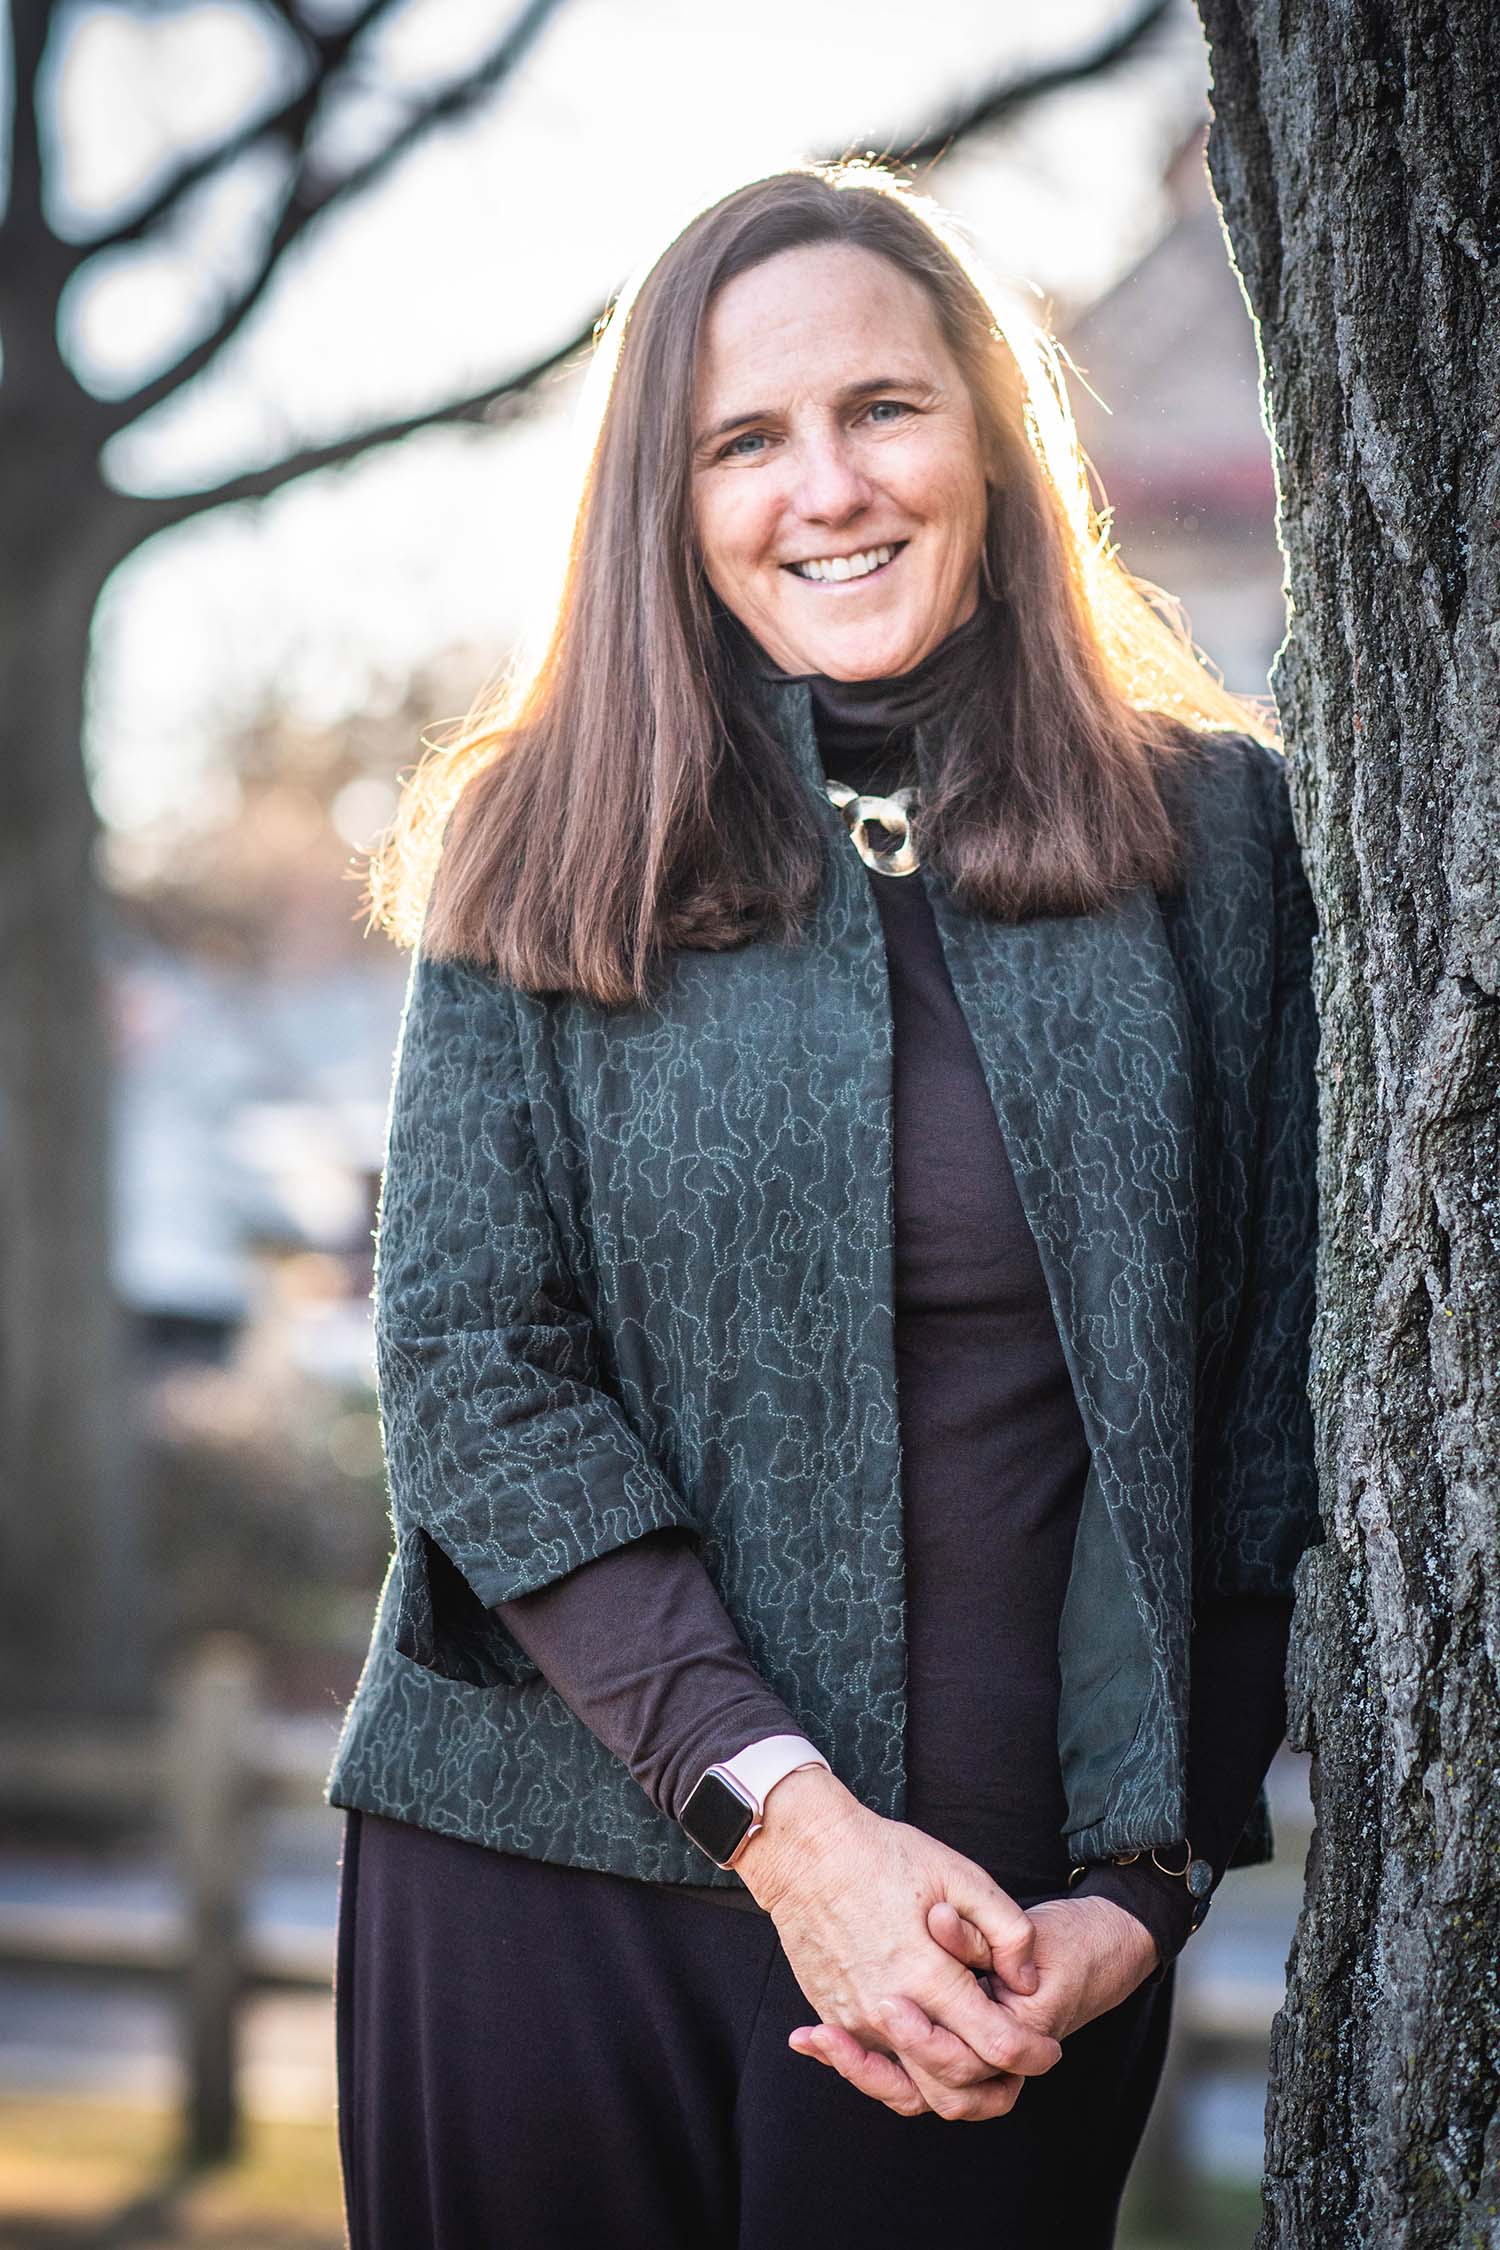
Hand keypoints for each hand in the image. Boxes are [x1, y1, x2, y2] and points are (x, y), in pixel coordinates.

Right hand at [786, 1891, 1159, 2114]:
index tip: (1049, 2050)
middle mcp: (889, 2010)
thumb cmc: (883, 1855)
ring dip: (953, 2093)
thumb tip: (1027, 1981)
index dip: (1033, 2055)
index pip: (995, 2046)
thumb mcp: (961, 1874)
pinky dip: (903, 2079)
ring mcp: (856, 2019)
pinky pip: (872, 2071)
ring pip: (910, 2092)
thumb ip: (1006, 1930)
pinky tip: (924, 2060)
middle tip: (1021, 2064)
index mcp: (928, 1975)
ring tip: (981, 2075)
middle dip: (1000, 2083)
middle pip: (956, 2084)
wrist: (805, 1850)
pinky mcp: (834, 2016)